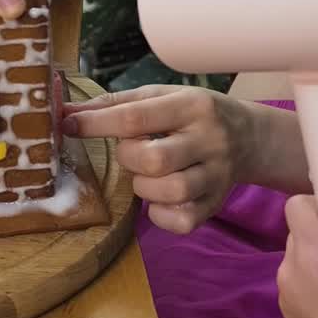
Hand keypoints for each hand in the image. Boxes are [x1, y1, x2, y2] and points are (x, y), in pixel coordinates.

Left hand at [61, 85, 259, 232]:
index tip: (68, 125)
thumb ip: (116, 104)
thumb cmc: (194, 115)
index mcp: (191, 106)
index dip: (95, 124)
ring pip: (170, 191)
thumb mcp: (163, 97)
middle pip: (154, 159)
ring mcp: (216, 174)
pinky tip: (160, 199)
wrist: (250, 137)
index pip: (135, 117)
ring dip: (144, 187)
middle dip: (128, 158)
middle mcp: (208, 139)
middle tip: (132, 151)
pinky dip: (160, 215)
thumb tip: (67, 112)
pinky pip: (181, 221)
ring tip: (148, 175)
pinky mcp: (216, 204)